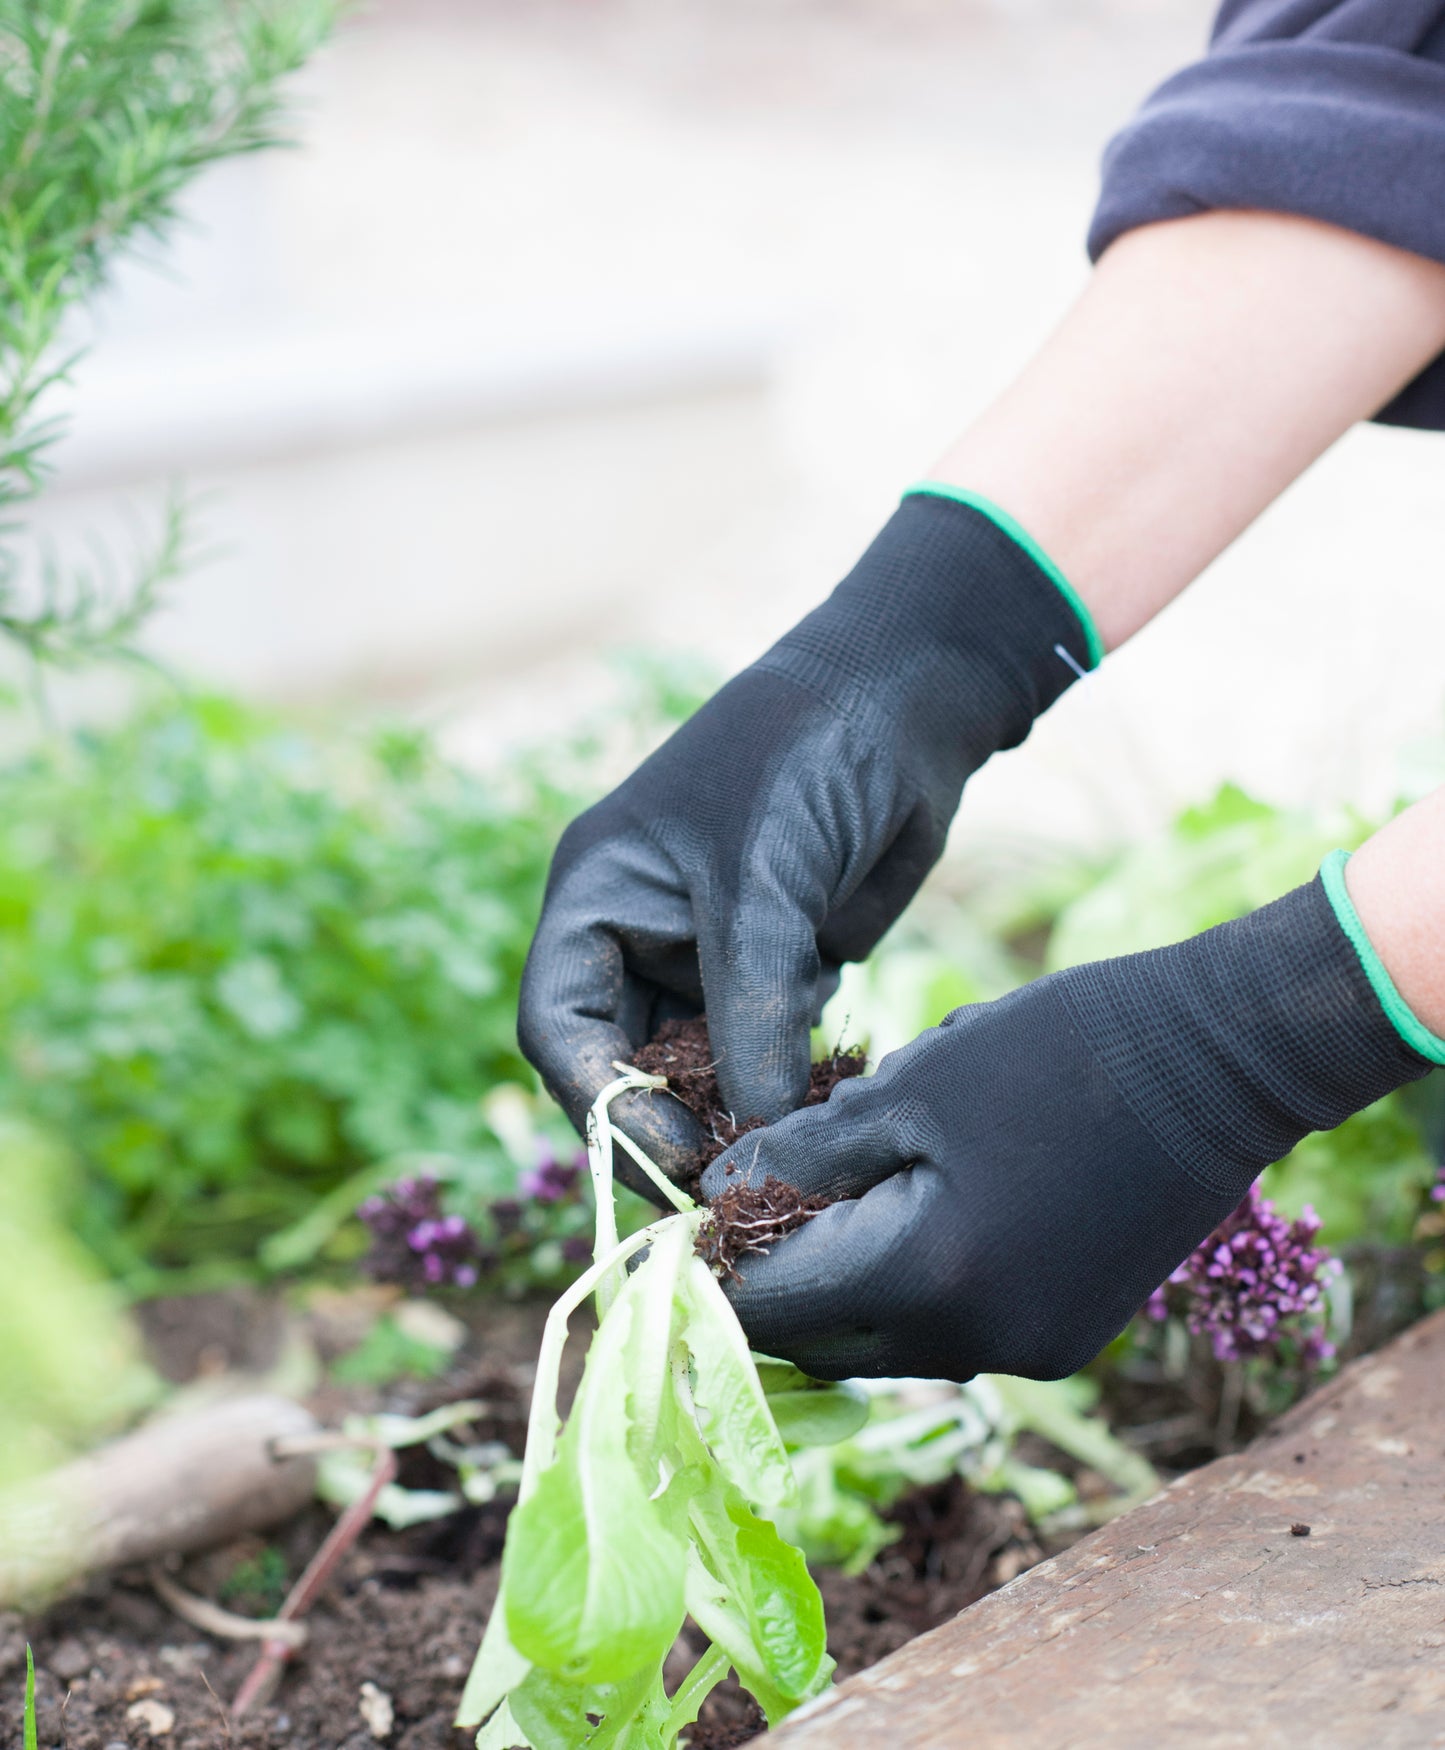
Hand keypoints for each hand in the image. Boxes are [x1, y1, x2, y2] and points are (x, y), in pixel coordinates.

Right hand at [518, 489, 1095, 1191]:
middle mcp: (638, 930)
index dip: (600, 1102)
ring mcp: (707, 953)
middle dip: (667, 1124)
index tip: (671, 1158)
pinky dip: (781, 1087)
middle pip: (622, 1062)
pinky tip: (820, 1104)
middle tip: (730, 1185)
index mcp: (597, 894)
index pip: (558, 1023)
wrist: (909, 701)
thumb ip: (750, 1012)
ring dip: (730, 1113)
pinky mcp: (775, 970)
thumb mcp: (763, 885)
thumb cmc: (809, 759)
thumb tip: (749, 1134)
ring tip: (782, 1151)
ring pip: (695, 1069)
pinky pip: (759, 1053)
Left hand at [702, 869, 1434, 1380]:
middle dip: (769, 1276)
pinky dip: (902, 1278)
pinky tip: (904, 1198)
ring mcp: (1026, 1352)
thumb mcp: (907, 1088)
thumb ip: (800, 1155)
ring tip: (825, 1182)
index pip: (769, 1309)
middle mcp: (975, 1346)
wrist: (1218, 1062)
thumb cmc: (1055, 1052)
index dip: (711, 1266)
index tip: (683, 1214)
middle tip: (743, 1193)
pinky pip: (943, 1327)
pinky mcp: (1061, 1336)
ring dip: (836, 1274)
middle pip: (819, 1338)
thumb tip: (716, 1194)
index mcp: (928, 1280)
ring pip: (880, 1337)